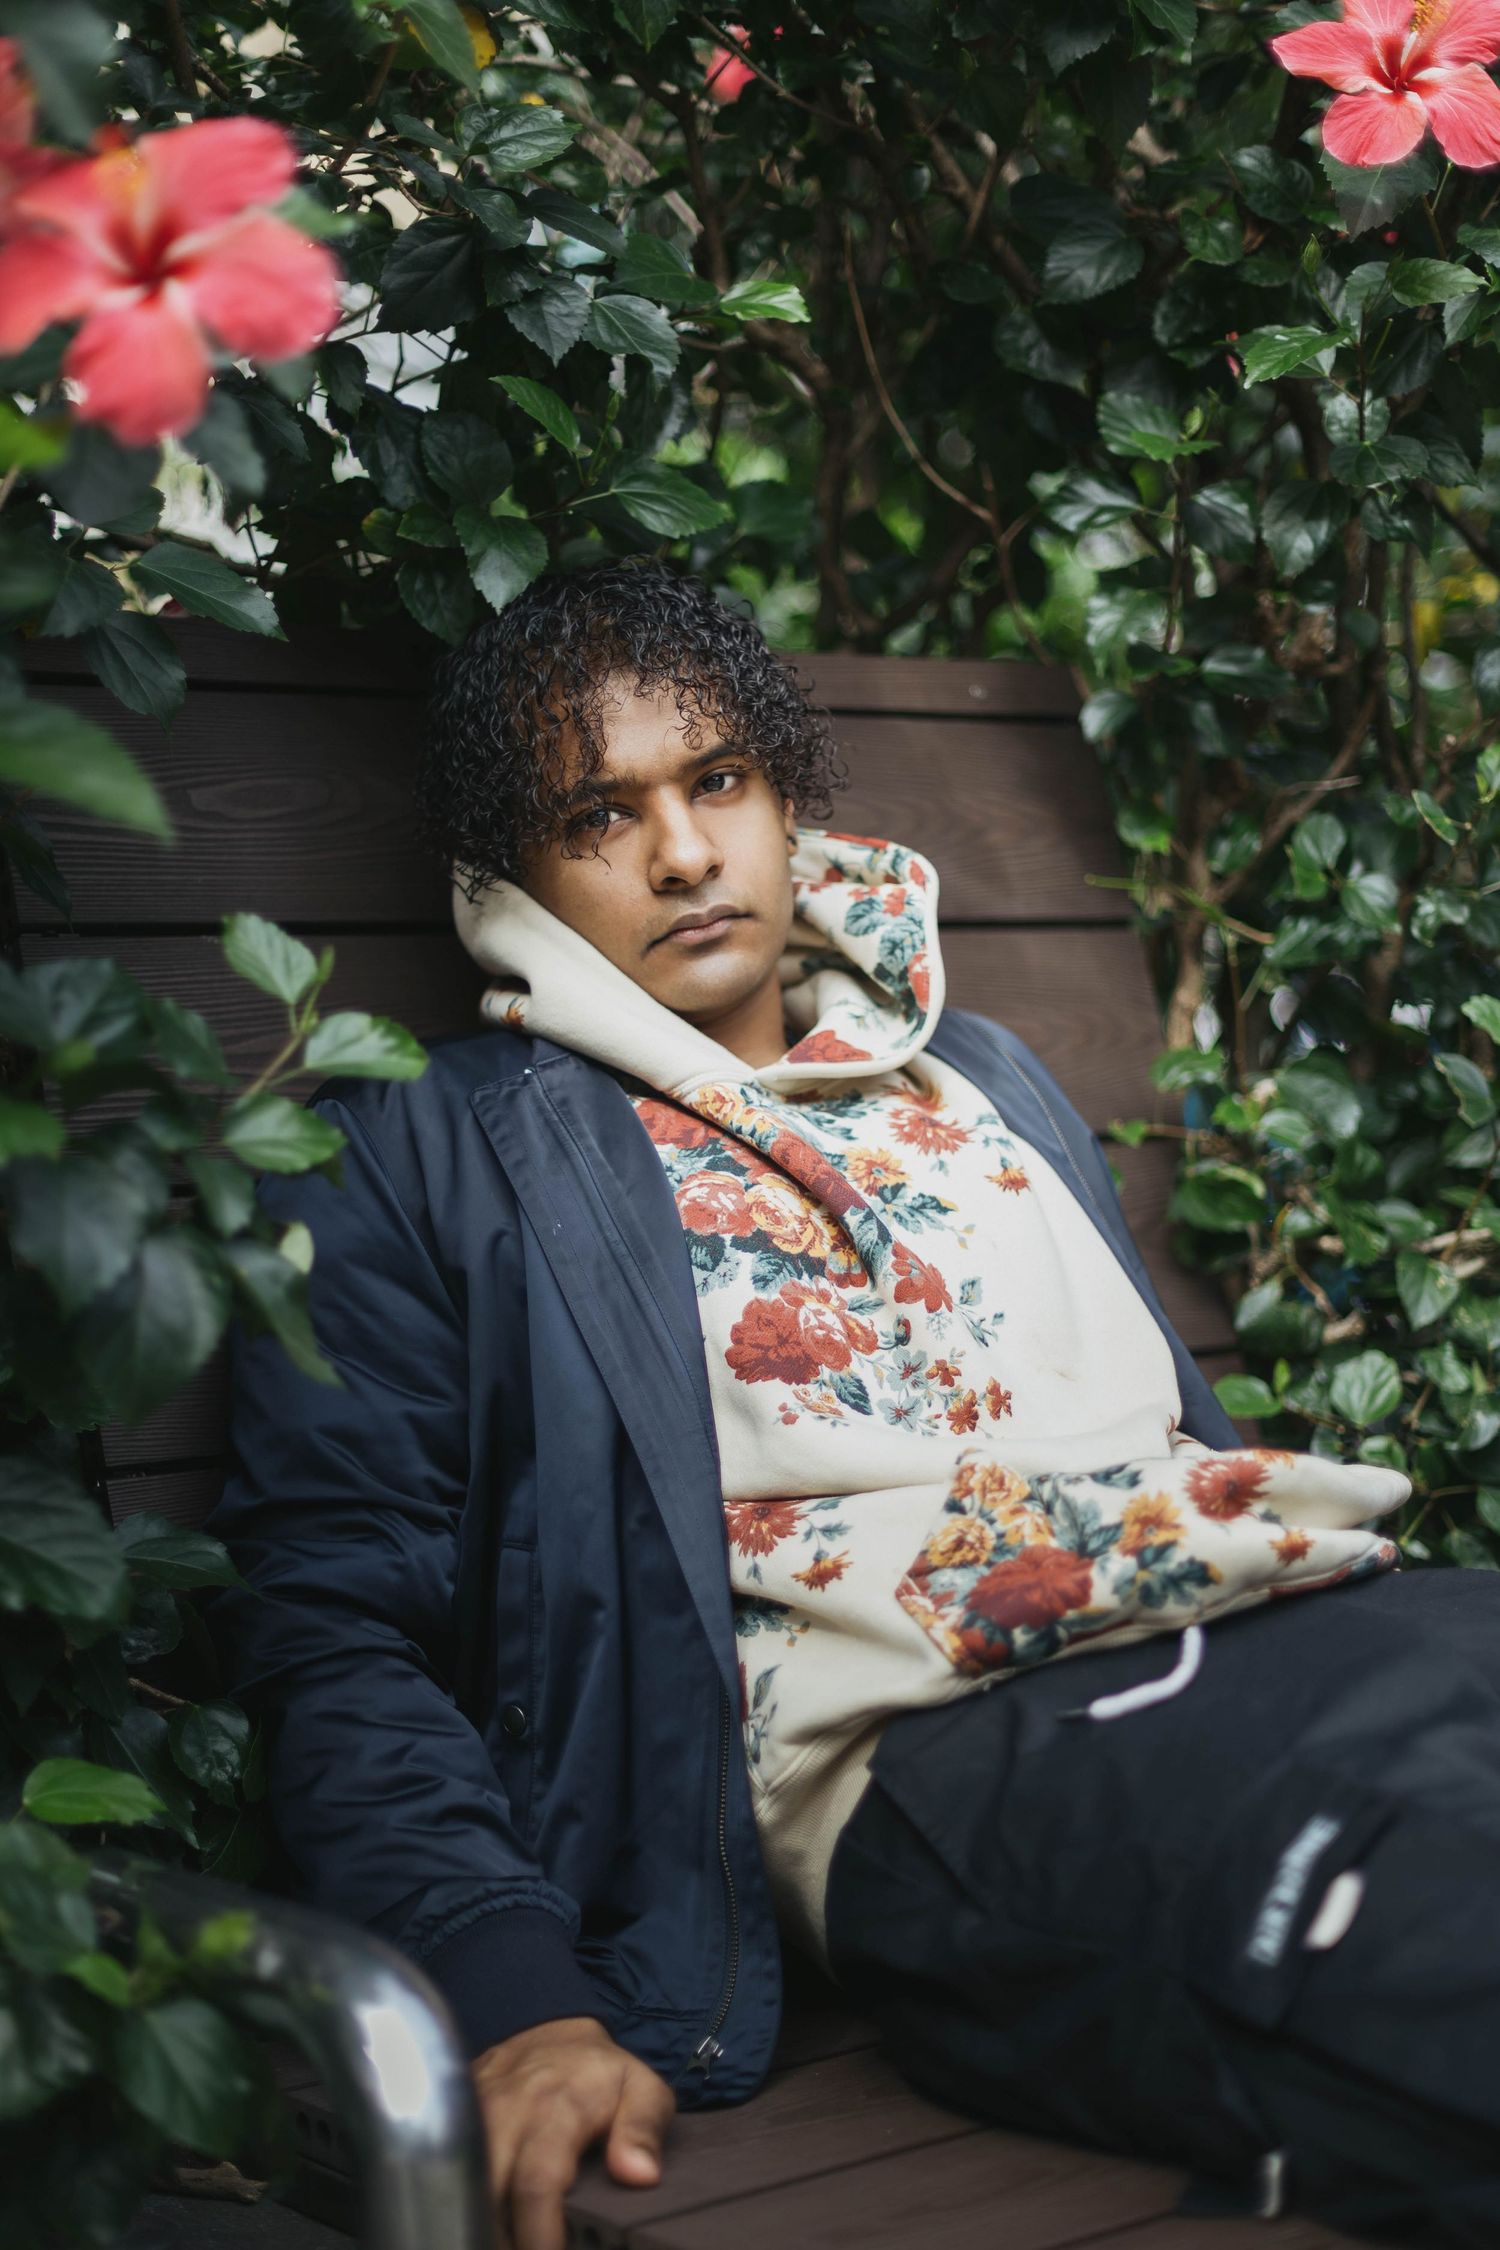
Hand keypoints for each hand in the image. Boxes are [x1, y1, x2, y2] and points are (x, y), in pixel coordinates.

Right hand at [471, 2015, 674, 2249]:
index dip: (539, 2234)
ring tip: (509, 2240)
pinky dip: (464, 2200)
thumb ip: (644, 2130)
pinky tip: (488, 2220)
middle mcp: (507, 2112)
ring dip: (482, 2220)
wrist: (552, 2032)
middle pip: (489, 2193)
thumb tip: (640, 2175)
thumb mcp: (641, 2086)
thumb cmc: (598, 2071)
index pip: (537, 2183)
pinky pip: (448, 2167)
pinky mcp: (457, 2118)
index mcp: (555, 2107)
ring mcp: (475, 2115)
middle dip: (501, 2238)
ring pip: (463, 2184)